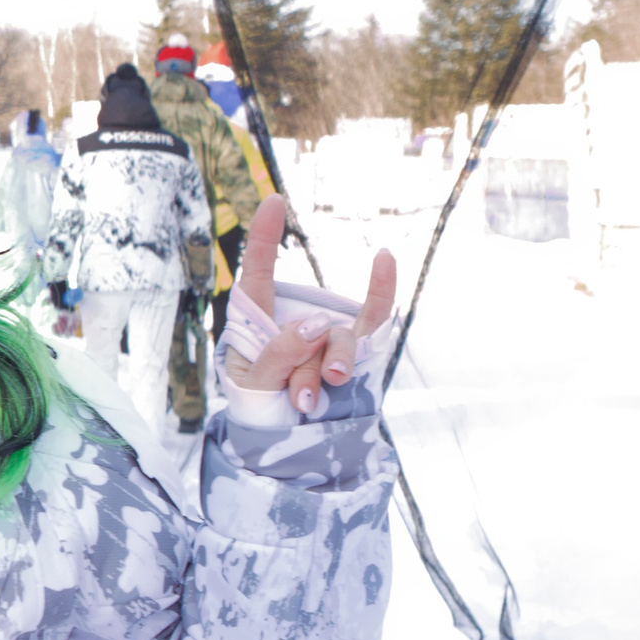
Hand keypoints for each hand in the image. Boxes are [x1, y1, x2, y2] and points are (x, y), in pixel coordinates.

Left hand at [226, 195, 396, 414]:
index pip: (258, 273)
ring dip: (329, 368)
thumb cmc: (261, 406)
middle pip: (307, 326)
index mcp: (256, 322)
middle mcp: (295, 320)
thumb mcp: (254, 385)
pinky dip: (380, 289)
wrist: (288, 439)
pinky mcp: (356, 347)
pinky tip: (384, 259)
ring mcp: (326, 333)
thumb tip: (316, 326)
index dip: (263, 238)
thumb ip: (278, 357)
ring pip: (338, 340)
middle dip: (303, 365)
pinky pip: (373, 316)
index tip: (272, 201)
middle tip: (299, 398)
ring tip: (311, 400)